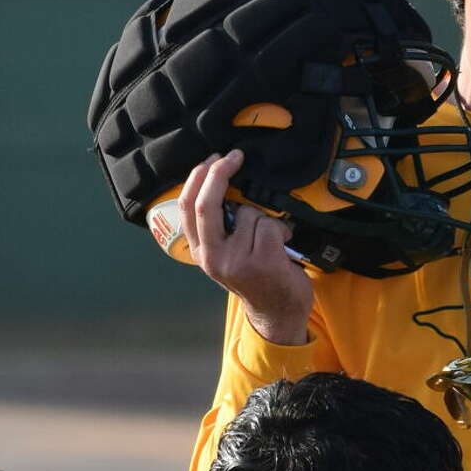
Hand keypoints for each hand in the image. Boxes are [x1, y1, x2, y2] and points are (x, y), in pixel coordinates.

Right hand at [181, 150, 312, 344]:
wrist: (277, 313)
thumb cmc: (256, 277)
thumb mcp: (226, 256)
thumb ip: (219, 228)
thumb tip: (221, 183)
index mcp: (201, 253)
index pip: (187, 209)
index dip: (197, 178)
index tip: (212, 159)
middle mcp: (214, 258)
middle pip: (207, 204)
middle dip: (219, 172)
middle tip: (233, 156)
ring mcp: (237, 261)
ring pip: (249, 213)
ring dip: (264, 219)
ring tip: (270, 240)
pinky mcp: (262, 261)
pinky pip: (270, 225)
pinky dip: (280, 228)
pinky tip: (282, 246)